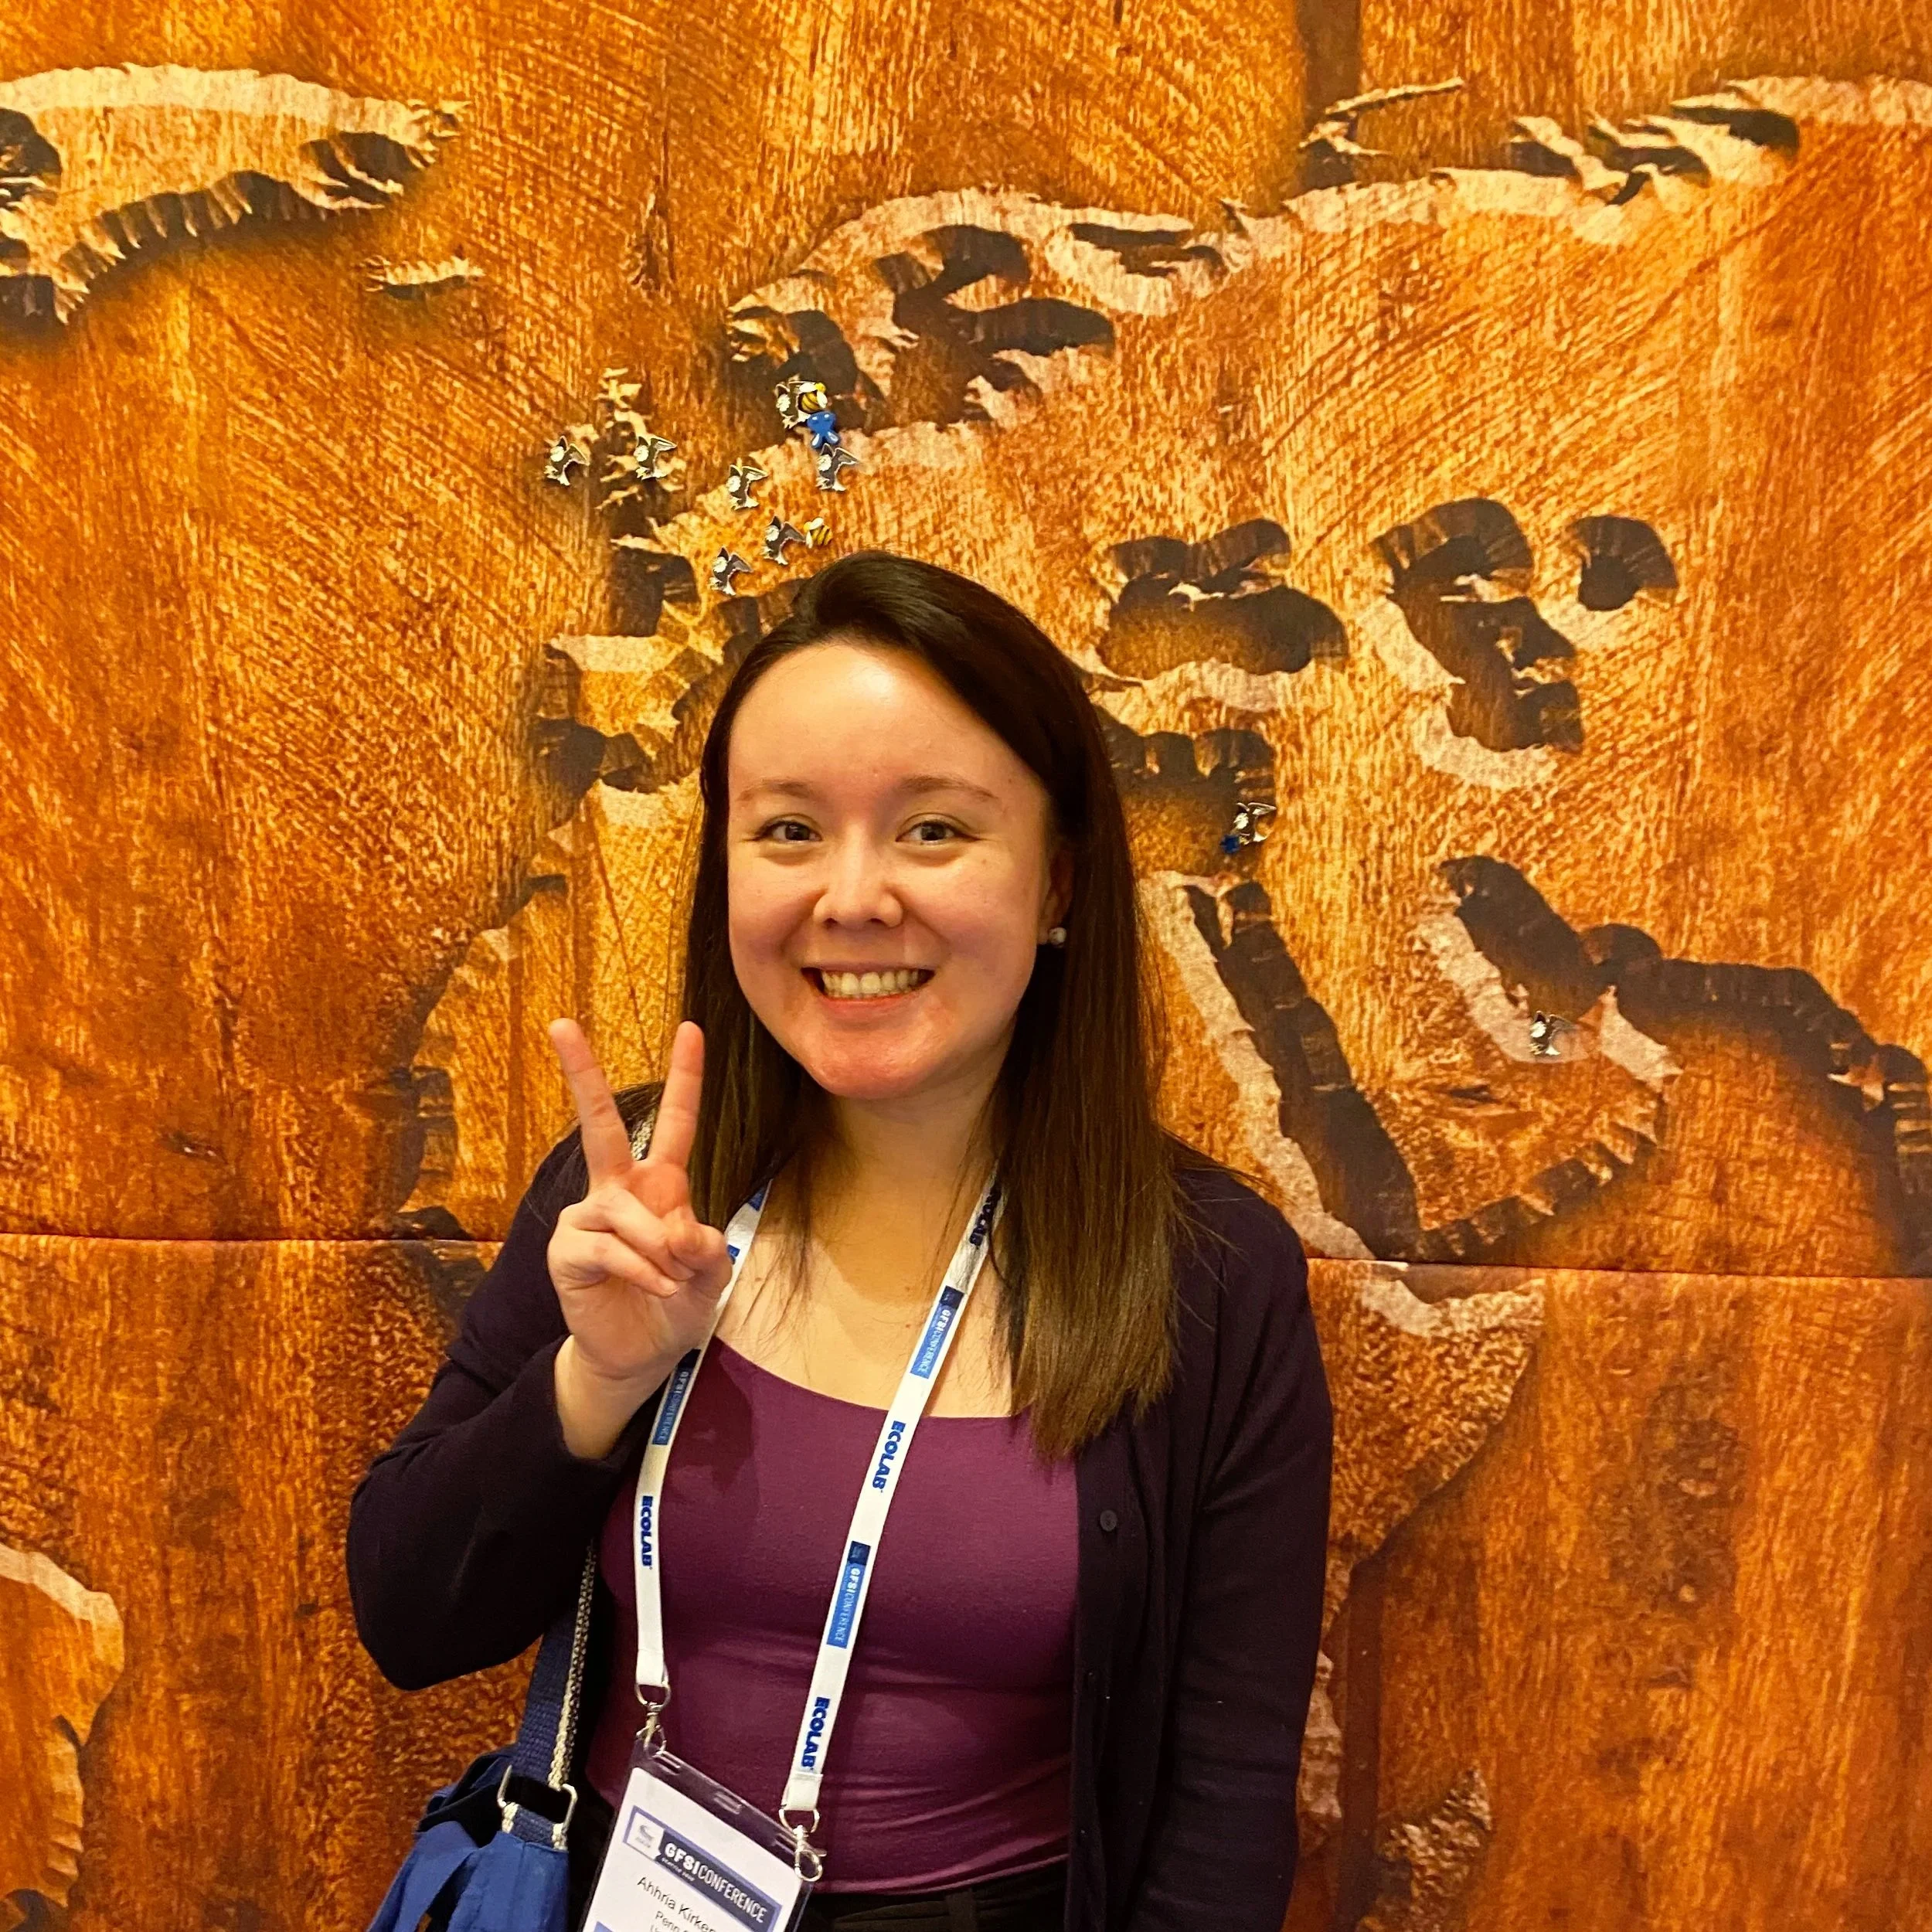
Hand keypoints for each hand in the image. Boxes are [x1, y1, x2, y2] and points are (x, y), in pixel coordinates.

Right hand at [545, 1019, 732, 1456]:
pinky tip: (658, 1286)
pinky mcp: (567, 1251)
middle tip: (561, 1024)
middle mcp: (618, 1190)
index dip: (685, 1076)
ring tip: (672, 1278)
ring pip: (624, 1213)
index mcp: (659, 1183)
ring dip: (657, 1250)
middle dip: (583, 1074)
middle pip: (601, 1124)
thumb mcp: (710, 1275)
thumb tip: (680, 1229)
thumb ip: (706, 1248)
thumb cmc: (675, 1303)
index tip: (691, 1028)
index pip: (674, 1122)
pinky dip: (640, 1269)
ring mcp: (587, 1217)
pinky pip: (608, 1248)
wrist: (639, 1353)